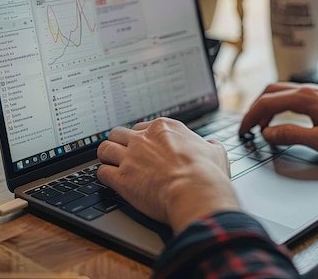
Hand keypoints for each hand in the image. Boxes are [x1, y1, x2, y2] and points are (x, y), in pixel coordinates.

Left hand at [97, 118, 240, 233]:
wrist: (196, 191)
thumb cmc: (207, 174)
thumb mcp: (216, 152)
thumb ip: (209, 146)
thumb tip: (211, 146)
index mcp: (164, 128)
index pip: (141, 126)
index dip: (140, 137)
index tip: (141, 146)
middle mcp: (144, 139)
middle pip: (118, 133)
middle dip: (118, 143)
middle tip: (121, 153)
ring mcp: (130, 157)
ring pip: (104, 149)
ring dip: (106, 157)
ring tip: (109, 163)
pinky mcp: (122, 178)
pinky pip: (102, 172)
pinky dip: (104, 176)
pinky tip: (110, 181)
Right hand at [239, 83, 317, 158]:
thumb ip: (292, 136)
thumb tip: (268, 133)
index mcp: (306, 98)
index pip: (267, 103)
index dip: (250, 117)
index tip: (243, 131)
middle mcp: (310, 90)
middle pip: (271, 92)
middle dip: (254, 109)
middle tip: (247, 127)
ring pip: (282, 92)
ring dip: (267, 106)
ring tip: (262, 124)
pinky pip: (294, 96)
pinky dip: (280, 105)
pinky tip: (284, 118)